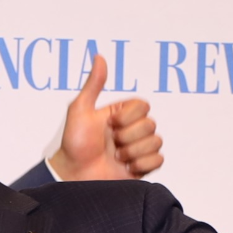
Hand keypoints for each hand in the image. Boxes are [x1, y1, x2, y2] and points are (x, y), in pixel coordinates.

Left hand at [46, 55, 163, 180]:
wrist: (74, 175)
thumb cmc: (74, 144)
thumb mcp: (81, 110)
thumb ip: (93, 84)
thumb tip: (99, 57)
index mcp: (121, 114)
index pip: (143, 106)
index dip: (127, 116)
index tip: (110, 124)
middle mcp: (132, 130)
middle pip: (150, 125)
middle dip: (127, 136)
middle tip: (111, 144)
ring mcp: (138, 148)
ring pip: (156, 142)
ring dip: (132, 152)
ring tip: (116, 157)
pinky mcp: (143, 167)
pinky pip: (158, 160)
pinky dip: (142, 165)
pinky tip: (126, 168)